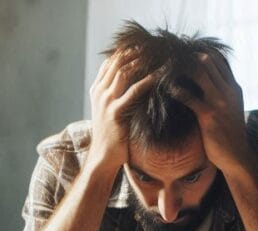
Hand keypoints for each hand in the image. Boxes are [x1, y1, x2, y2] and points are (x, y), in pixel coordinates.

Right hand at [87, 50, 154, 173]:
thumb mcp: (112, 114)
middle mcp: (100, 92)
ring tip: (158, 55)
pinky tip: (159, 75)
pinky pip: (134, 91)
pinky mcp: (116, 112)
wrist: (103, 158)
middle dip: (135, 52)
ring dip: (142, 61)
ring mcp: (106, 101)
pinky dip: (148, 80)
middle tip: (154, 46)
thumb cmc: (112, 139)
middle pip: (117, 62)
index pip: (110, 62)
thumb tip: (133, 89)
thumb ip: (118, 99)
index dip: (126, 52)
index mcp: (97, 90)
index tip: (143, 46)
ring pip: (124, 72)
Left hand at [175, 54, 250, 173]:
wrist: (238, 158)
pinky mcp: (209, 115)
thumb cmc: (231, 135)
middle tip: (169, 61)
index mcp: (234, 87)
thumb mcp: (232, 109)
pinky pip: (188, 96)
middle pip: (206, 59)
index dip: (198, 53)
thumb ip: (223, 94)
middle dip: (186, 58)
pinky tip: (166, 91)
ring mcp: (219, 102)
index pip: (217, 58)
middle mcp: (228, 90)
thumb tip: (207, 83)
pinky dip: (175, 90)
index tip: (182, 57)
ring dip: (180, 70)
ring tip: (165, 72)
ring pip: (198, 71)